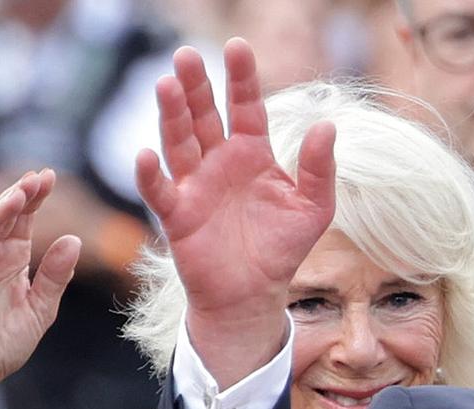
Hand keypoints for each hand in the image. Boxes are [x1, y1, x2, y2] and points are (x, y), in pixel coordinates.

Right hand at [0, 170, 80, 394]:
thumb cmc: (3, 344)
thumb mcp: (41, 309)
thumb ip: (56, 277)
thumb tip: (74, 240)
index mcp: (11, 262)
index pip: (22, 223)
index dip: (35, 200)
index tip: (50, 177)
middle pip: (3, 220)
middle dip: (19, 197)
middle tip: (37, 178)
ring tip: (17, 194)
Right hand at [135, 38, 336, 383]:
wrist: (253, 295)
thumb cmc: (283, 249)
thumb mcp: (314, 209)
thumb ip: (321, 169)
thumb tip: (328, 125)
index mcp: (253, 153)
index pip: (246, 106)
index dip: (241, 78)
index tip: (237, 47)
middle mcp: (219, 161)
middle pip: (204, 115)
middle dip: (196, 86)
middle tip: (186, 55)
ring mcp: (195, 185)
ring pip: (179, 142)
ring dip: (172, 116)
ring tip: (167, 85)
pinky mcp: (177, 214)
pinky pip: (158, 189)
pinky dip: (150, 173)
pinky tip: (146, 153)